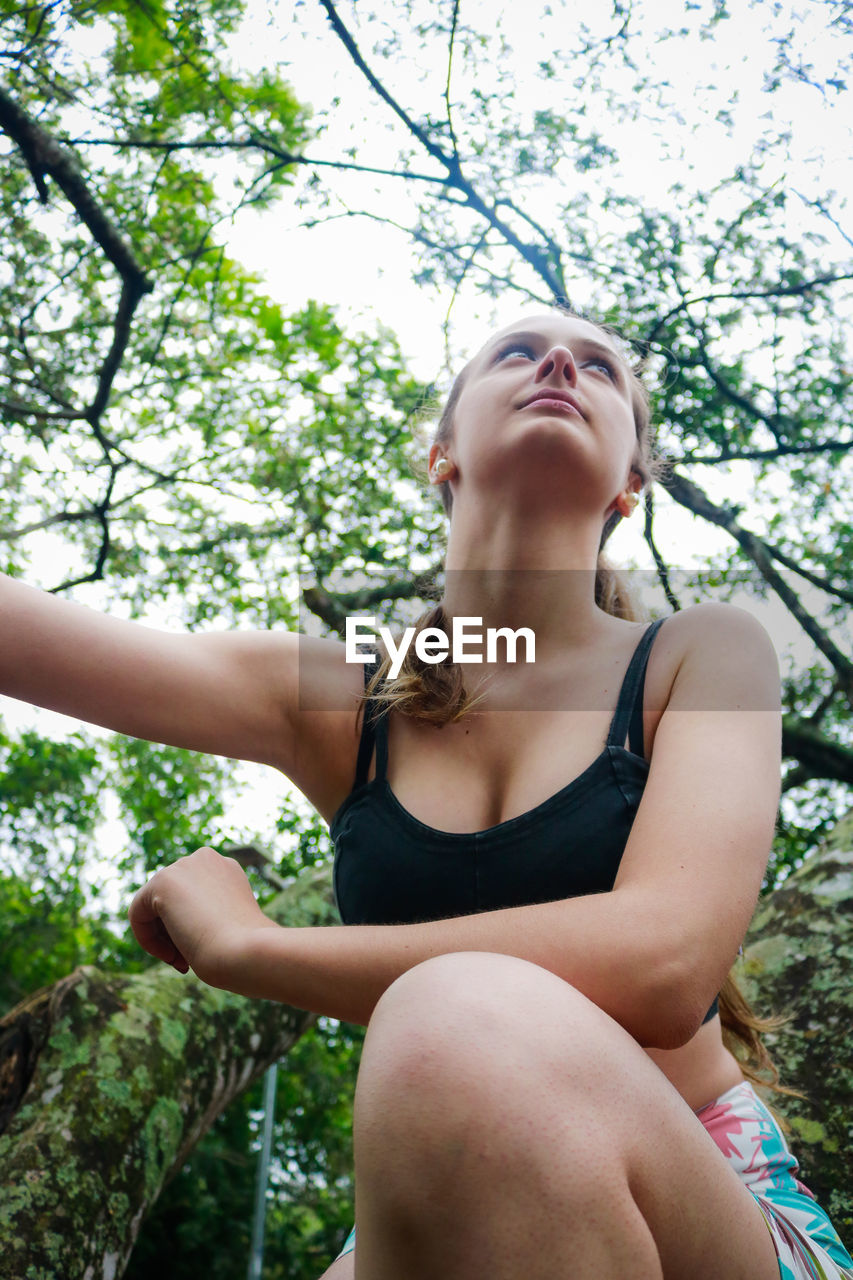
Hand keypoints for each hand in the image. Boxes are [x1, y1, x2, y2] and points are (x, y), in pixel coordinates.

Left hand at [128, 847, 275, 987]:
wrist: (247, 952)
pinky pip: (137, 913)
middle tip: (190, 962)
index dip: (193, 930)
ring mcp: (185, 866)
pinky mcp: (163, 881)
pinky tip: (171, 955)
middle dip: (175, 935)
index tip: (206, 953)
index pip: (191, 899)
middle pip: (170, 901)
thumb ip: (204, 916)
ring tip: (184, 961)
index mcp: (226, 869)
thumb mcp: (228, 927)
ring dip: (164, 939)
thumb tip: (177, 921)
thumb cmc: (244, 951)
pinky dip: (147, 940)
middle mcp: (206, 859)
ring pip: (153, 908)